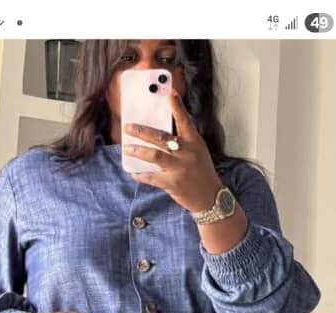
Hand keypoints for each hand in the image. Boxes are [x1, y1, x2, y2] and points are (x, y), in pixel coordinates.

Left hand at [123, 88, 222, 213]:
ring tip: (126, 148)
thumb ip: (183, 141)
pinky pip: (151, 177)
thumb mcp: (198, 151)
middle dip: (142, 131)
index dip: (177, 107)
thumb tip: (159, 133)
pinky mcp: (172, 183)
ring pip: (154, 155)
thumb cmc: (202, 171)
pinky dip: (141, 174)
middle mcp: (186, 153)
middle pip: (161, 138)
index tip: (170, 92)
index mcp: (195, 142)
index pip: (185, 121)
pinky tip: (133, 172)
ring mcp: (179, 168)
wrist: (209, 197)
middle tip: (128, 127)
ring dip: (138, 151)